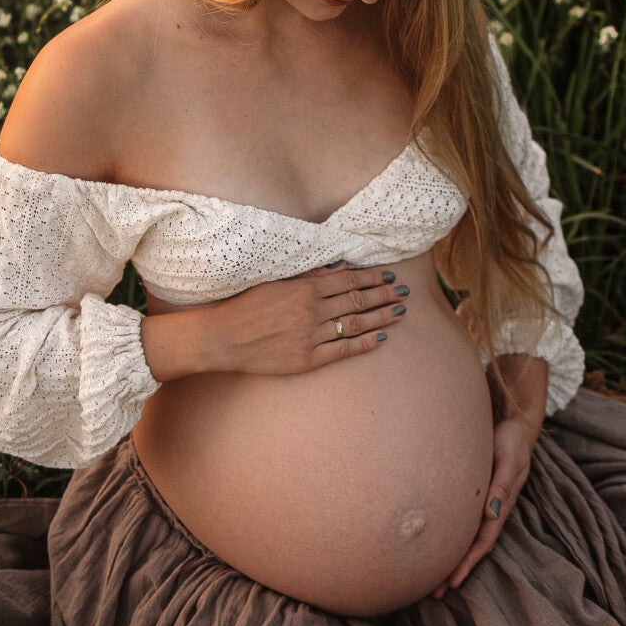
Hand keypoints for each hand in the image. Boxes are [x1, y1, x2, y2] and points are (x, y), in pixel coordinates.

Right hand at [141, 261, 411, 381]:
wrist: (223, 337)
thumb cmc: (246, 305)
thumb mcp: (276, 281)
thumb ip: (309, 274)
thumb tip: (339, 266)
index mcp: (305, 288)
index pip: (348, 281)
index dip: (372, 279)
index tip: (388, 276)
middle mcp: (312, 311)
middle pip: (357, 301)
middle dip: (383, 295)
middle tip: (402, 293)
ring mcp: (311, 336)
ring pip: (355, 324)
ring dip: (380, 317)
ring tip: (399, 312)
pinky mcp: (307, 359)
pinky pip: (342, 350)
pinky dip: (363, 343)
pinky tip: (380, 338)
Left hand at [434, 364, 543, 597]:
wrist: (516, 423)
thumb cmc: (513, 440)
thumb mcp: (510, 459)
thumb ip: (502, 485)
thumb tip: (491, 515)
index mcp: (500, 506)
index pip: (482, 541)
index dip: (467, 563)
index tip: (452, 582)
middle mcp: (491, 509)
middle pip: (472, 547)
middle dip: (455, 570)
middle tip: (434, 594)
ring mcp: (483, 503)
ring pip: (465, 538)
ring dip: (451, 559)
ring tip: (432, 580)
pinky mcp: (474, 494)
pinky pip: (461, 522)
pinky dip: (449, 538)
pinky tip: (435, 545)